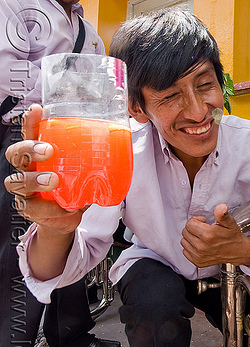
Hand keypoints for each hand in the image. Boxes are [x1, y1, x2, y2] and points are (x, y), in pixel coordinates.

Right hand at [4, 104, 83, 233]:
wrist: (67, 218)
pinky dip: (50, 208)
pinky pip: (33, 208)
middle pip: (15, 153)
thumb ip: (93, 157)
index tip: (37, 110)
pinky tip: (64, 206)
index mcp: (39, 154)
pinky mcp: (30, 209)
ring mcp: (26, 190)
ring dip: (34, 180)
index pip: (29, 133)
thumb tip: (119, 138)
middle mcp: (28, 169)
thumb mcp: (83, 170)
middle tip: (48, 151)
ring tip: (53, 180)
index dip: (29, 122)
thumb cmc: (73, 189)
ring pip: (17, 181)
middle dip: (29, 149)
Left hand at [181, 204, 249, 267]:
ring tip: (201, 237)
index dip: (196, 220)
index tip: (203, 222)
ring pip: (184, 241)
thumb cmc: (232, 236)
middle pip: (185, 232)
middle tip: (203, 229)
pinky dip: (190, 247)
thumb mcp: (229, 222)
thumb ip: (222, 214)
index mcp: (208, 235)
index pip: (189, 224)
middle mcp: (201, 247)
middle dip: (193, 228)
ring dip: (191, 237)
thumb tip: (221, 207)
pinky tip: (200, 245)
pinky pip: (185, 251)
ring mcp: (199, 256)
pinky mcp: (198, 262)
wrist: (238, 252)